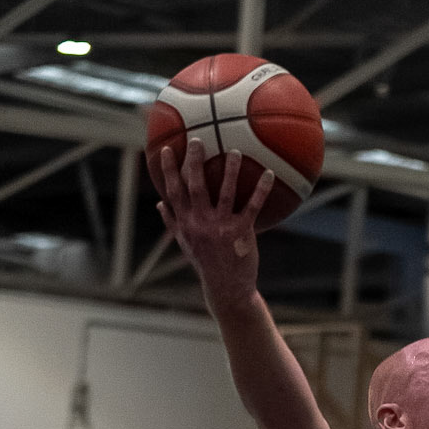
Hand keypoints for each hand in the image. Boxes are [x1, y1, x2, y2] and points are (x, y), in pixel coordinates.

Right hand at [157, 144, 275, 316]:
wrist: (226, 288)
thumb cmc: (205, 263)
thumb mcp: (185, 245)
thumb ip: (172, 222)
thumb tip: (159, 203)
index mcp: (186, 224)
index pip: (174, 192)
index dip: (169, 170)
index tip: (168, 149)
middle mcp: (201, 224)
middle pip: (195, 187)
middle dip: (194, 162)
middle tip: (198, 140)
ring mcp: (221, 227)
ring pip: (224, 193)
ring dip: (229, 170)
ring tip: (234, 151)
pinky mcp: (241, 232)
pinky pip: (252, 206)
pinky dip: (261, 189)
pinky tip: (269, 173)